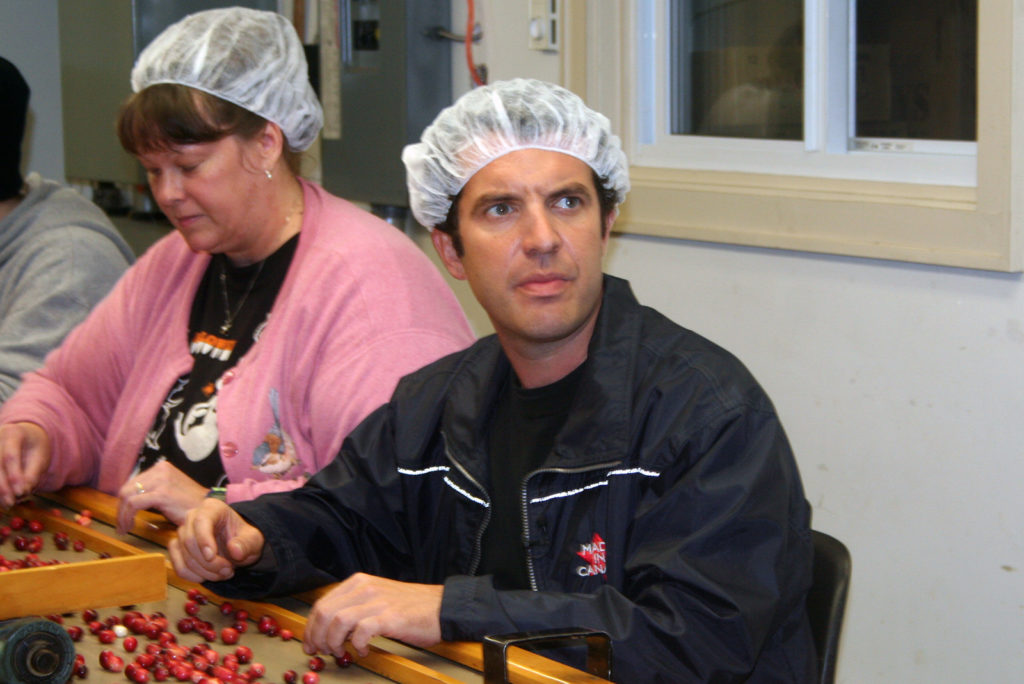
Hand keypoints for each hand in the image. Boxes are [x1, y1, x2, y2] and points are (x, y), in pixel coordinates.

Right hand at [0, 422, 50, 506]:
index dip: (14, 476)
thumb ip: (32, 473)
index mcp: (13, 433)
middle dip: (3, 487)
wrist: (24, 436)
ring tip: (8, 504)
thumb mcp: (41, 457)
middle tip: (11, 503)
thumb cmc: (35, 447)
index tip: (21, 493)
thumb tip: (23, 492)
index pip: (10, 456)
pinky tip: (1, 500)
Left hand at [115, 460, 210, 532]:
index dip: (124, 501)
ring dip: (122, 514)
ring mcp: (161, 480)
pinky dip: (127, 517)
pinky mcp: (162, 493)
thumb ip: (153, 489)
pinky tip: (129, 526)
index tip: (123, 515)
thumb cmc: (190, 504)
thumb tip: (131, 500)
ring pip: (127, 496)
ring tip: (124, 528)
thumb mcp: (169, 489)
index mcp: (161, 467)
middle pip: (127, 488)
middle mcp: (160, 470)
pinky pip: (134, 504)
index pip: (132, 482)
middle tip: (121, 524)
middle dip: (121, 508)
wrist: (208, 509)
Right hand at [167, 497, 264, 582]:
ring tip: (224, 573)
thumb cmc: (243, 539)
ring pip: (186, 557)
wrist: (236, 547)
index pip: (201, 520)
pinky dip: (193, 576)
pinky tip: (209, 576)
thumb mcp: (253, 540)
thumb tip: (235, 550)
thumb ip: (246, 544)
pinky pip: (179, 567)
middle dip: (209, 563)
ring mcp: (182, 533)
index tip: (211, 556)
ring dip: (205, 572)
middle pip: (190, 541)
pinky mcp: (177, 549)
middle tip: (228, 571)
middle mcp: (192, 517)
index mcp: (212, 508)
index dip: (203, 539)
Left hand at [304, 574, 442, 657]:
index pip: (322, 603)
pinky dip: (356, 645)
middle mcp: (365, 588)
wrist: (442, 607)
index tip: (310, 642)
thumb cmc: (411, 606)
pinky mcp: (390, 617)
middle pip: (324, 612)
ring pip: (337, 622)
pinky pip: (360, 632)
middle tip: (320, 652)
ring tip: (341, 652)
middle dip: (316, 636)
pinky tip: (363, 650)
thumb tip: (330, 629)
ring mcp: (377, 602)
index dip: (311, 626)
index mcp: (359, 582)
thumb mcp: (378, 597)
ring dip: (333, 642)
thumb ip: (354, 607)